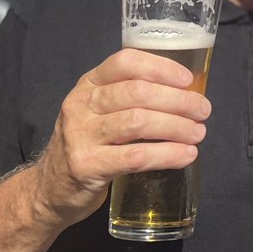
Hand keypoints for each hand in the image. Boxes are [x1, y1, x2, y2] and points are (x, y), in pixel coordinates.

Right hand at [30, 49, 211, 228]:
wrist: (49, 190)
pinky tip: (185, 155)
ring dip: (176, 126)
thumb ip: (130, 98)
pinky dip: (166, 154)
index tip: (188, 79)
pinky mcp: (87, 166)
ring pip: (138, 122)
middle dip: (178, 100)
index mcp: (89, 84)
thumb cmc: (87, 144)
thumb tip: (186, 94)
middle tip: (203, 110)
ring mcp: (80, 135)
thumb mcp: (99, 112)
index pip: (125, 62)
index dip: (161, 67)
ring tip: (198, 133)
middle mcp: (81, 105)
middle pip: (137, 92)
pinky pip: (135, 156)